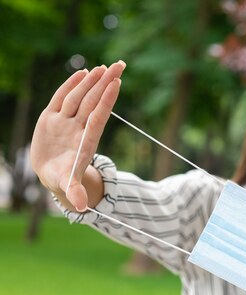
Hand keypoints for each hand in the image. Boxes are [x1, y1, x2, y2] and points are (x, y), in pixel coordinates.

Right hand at [31, 61, 125, 210]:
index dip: (106, 100)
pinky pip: (62, 97)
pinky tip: (84, 73)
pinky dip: (71, 85)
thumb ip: (75, 192)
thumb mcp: (69, 186)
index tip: (117, 84)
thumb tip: (81, 207)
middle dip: (107, 83)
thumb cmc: (63, 178)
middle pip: (94, 101)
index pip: (98, 116)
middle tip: (121, 65)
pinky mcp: (52, 118)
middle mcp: (77, 127)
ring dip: (93, 81)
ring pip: (80, 97)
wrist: (52, 173)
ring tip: (106, 66)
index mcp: (84, 141)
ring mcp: (66, 121)